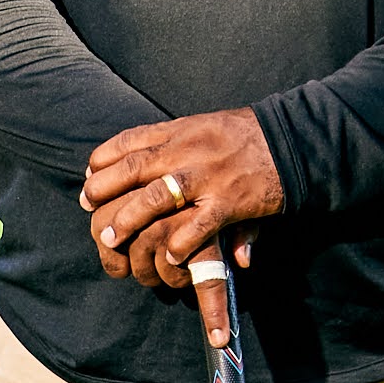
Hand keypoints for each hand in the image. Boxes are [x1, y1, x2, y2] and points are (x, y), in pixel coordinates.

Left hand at [77, 108, 283, 288]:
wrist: (295, 141)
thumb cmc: (246, 137)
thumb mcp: (205, 126)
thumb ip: (172, 141)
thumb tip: (130, 155)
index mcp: (181, 130)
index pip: (130, 140)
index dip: (103, 159)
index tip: (89, 174)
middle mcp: (190, 149)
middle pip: (133, 167)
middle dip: (104, 188)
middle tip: (88, 205)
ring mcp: (210, 175)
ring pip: (157, 196)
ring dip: (130, 219)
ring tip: (111, 238)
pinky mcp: (231, 200)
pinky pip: (198, 226)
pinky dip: (180, 243)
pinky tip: (169, 256)